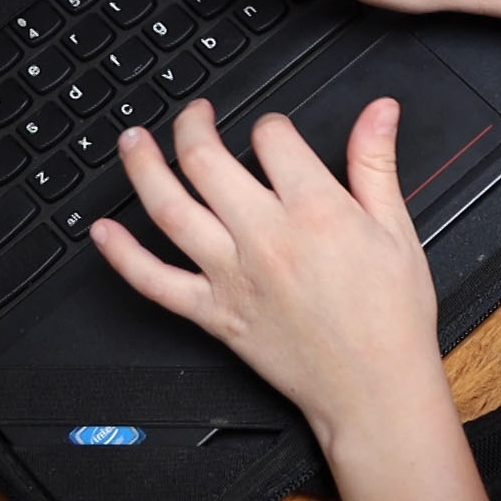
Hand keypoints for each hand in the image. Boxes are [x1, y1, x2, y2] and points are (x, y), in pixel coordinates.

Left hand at [89, 98, 450, 451]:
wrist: (375, 389)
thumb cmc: (390, 318)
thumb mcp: (397, 230)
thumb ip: (377, 163)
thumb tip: (379, 112)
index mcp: (316, 211)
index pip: (272, 138)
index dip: (271, 124)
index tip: (273, 131)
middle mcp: (265, 238)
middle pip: (207, 161)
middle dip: (193, 125)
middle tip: (194, 114)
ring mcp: (233, 276)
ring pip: (169, 208)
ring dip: (142, 167)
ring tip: (134, 142)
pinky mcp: (215, 314)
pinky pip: (153, 282)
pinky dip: (121, 255)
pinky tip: (103, 232)